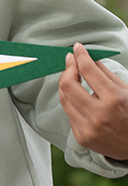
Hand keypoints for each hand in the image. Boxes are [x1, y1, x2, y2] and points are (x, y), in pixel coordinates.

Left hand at [59, 42, 127, 160]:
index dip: (80, 55)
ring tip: (73, 77)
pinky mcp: (82, 137)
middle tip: (71, 61)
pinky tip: (78, 98)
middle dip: (67, 69)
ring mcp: (89, 127)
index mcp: (114, 99)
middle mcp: (99, 114)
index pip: (88, 70)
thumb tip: (88, 58)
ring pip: (64, 98)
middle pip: (67, 84)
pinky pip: (69, 113)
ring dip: (66, 84)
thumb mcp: (126, 91)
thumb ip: (106, 73)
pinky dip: (72, 102)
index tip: (77, 48)